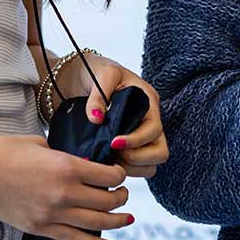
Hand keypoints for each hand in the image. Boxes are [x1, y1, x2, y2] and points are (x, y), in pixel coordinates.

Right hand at [0, 134, 131, 239]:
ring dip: (116, 221)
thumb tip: (85, 168)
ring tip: (125, 218)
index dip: (119, 174)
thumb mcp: (42, 145)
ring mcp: (52, 215)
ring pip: (98, 224)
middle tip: (122, 193)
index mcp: (66, 167)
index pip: (109, 176)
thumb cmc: (3, 150)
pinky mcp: (40, 228)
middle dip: (121, 197)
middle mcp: (64, 193)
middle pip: (108, 202)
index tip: (117, 172)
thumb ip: (67, 158)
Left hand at [54, 53, 168, 178]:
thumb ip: (99, 95)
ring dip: (131, 167)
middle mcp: (149, 121)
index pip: (154, 130)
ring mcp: (141, 135)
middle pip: (160, 152)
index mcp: (148, 102)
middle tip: (115, 154)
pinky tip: (107, 161)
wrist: (80, 77)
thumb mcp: (101, 74)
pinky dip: (124, 169)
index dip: (136, 140)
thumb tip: (97, 119)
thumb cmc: (95, 71)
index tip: (114, 142)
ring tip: (110, 159)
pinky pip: (136, 167)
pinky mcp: (129, 146)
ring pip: (150, 164)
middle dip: (137, 158)